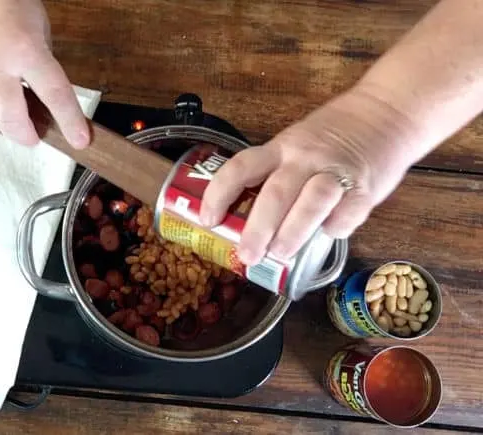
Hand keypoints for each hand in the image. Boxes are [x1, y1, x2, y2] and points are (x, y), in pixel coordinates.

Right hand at [0, 0, 89, 147]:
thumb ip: (41, 63)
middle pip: (10, 118)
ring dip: (0, 128)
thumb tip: (44, 99)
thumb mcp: (38, 29)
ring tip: (9, 122)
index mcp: (26, 51)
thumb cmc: (6, 3)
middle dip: (25, 135)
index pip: (54, 94)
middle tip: (33, 136)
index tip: (79, 141)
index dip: (69, 122)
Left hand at [199, 89, 416, 264]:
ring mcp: (337, 171)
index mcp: (282, 148)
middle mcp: (306, 158)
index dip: (219, 194)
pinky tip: (327, 235)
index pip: (241, 167)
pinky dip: (336, 227)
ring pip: (312, 201)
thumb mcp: (296, 143)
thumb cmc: (334, 134)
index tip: (207, 220)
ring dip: (293, 231)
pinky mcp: (366, 187)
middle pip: (276, 192)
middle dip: (257, 228)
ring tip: (280, 254)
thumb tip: (248, 220)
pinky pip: (348, 212)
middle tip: (246, 255)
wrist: (388, 113)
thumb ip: (277, 174)